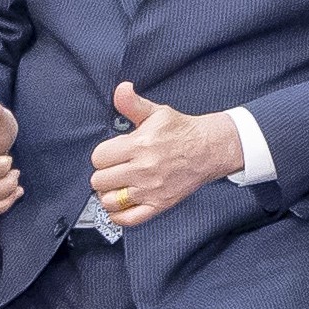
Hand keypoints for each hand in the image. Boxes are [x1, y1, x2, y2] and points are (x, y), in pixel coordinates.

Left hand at [79, 77, 250, 227]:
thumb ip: (132, 103)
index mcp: (139, 145)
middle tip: (115, 168)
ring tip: (118, 184)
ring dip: (110, 193)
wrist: (209, 149)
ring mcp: (150, 190)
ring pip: (109, 200)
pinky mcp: (159, 205)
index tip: (112, 153)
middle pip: (99, 180)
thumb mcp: (156, 112)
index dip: (103, 154)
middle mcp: (143, 170)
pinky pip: (128, 219)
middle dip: (105, 173)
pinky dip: (118, 214)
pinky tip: (120, 203)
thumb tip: (120, 90)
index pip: (98, 157)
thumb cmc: (182, 131)